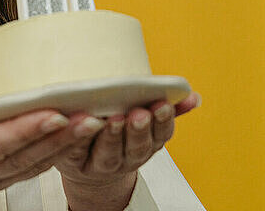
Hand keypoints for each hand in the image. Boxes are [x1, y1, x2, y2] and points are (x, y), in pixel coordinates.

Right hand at [0, 90, 112, 192]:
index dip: (23, 131)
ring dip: (65, 145)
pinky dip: (60, 151)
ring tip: (91, 123)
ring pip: (33, 164)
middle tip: (86, 117)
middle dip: (55, 137)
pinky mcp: (7, 177)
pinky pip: (36, 167)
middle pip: (20, 156)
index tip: (51, 114)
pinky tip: (79, 134)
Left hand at [54, 91, 201, 205]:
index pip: (158, 136)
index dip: (161, 123)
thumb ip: (167, 111)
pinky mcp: (72, 160)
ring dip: (112, 136)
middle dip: (138, 130)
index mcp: (143, 147)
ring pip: (108, 152)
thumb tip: (193, 96)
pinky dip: (79, 137)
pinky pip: (76, 149)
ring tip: (113, 119)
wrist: (86, 169)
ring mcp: (99, 163)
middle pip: (135, 147)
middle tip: (138, 114)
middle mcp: (124, 158)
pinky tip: (82, 122)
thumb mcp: (145, 128)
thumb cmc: (116, 140)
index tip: (161, 105)